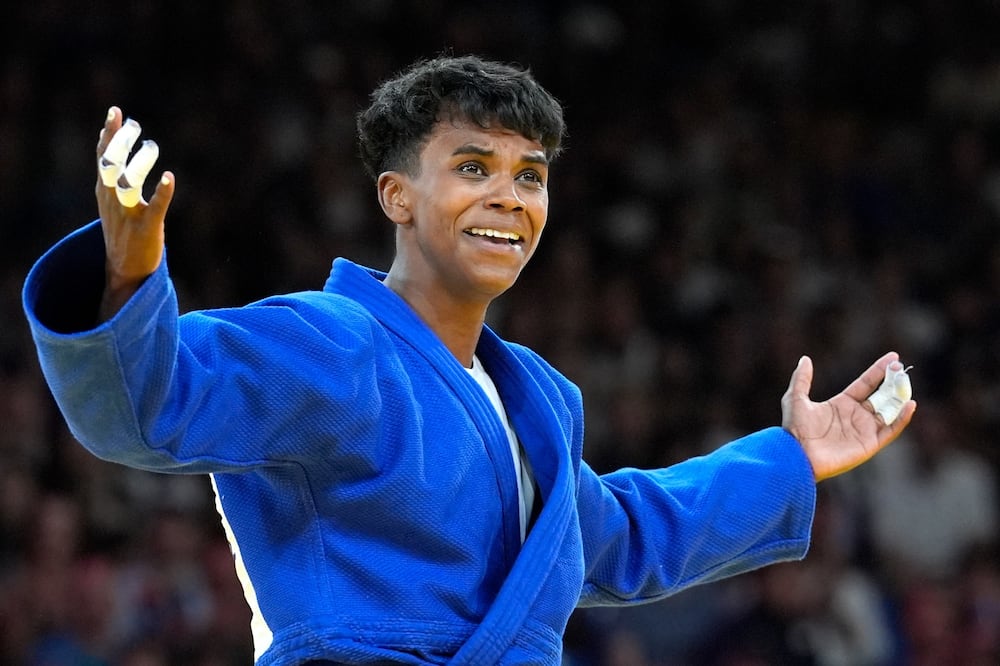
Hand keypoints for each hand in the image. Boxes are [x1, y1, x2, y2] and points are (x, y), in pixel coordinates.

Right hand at [95, 106, 174, 320]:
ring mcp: (129, 214)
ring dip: (140, 162)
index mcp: (105, 192)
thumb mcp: (112, 201)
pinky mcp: (147, 228)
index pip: (102, 158)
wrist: (124, 271)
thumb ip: (113, 175)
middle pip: (110, 165)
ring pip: (129, 182)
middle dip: (121, 143)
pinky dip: (162, 192)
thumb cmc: (123, 232)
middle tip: (134, 125)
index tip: (115, 112)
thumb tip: (113, 144)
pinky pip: (154, 207)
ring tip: (151, 145)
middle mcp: (113, 200)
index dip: (108, 134)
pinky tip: (169, 177)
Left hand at [781, 352, 915, 481]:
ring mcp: (864, 430)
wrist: (798, 456)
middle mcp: (856, 416)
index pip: (866, 383)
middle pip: (881, 395)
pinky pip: (891, 430)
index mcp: (842, 403)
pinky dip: (902, 418)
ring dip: (900, 397)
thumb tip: (805, 359)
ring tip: (907, 383)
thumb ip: (802, 379)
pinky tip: (910, 404)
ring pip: (889, 411)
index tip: (894, 357)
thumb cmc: (794, 430)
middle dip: (893, 382)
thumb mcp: (795, 399)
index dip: (879, 370)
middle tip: (903, 367)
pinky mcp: (870, 444)